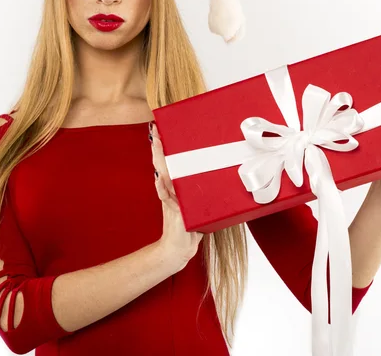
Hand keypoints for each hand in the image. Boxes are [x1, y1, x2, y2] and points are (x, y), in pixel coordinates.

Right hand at [150, 121, 203, 270]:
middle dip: (160, 147)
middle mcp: (171, 190)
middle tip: (156, 130)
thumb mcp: (199, 204)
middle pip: (163, 164)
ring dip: (160, 160)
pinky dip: (162, 188)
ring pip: (164, 176)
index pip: (170, 162)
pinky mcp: (173, 212)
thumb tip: (225, 174)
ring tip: (157, 144)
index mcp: (177, 186)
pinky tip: (159, 178)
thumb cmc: (191, 226)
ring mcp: (170, 200)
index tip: (161, 129)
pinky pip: (166, 198)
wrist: (179, 250)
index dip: (165, 146)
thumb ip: (204, 191)